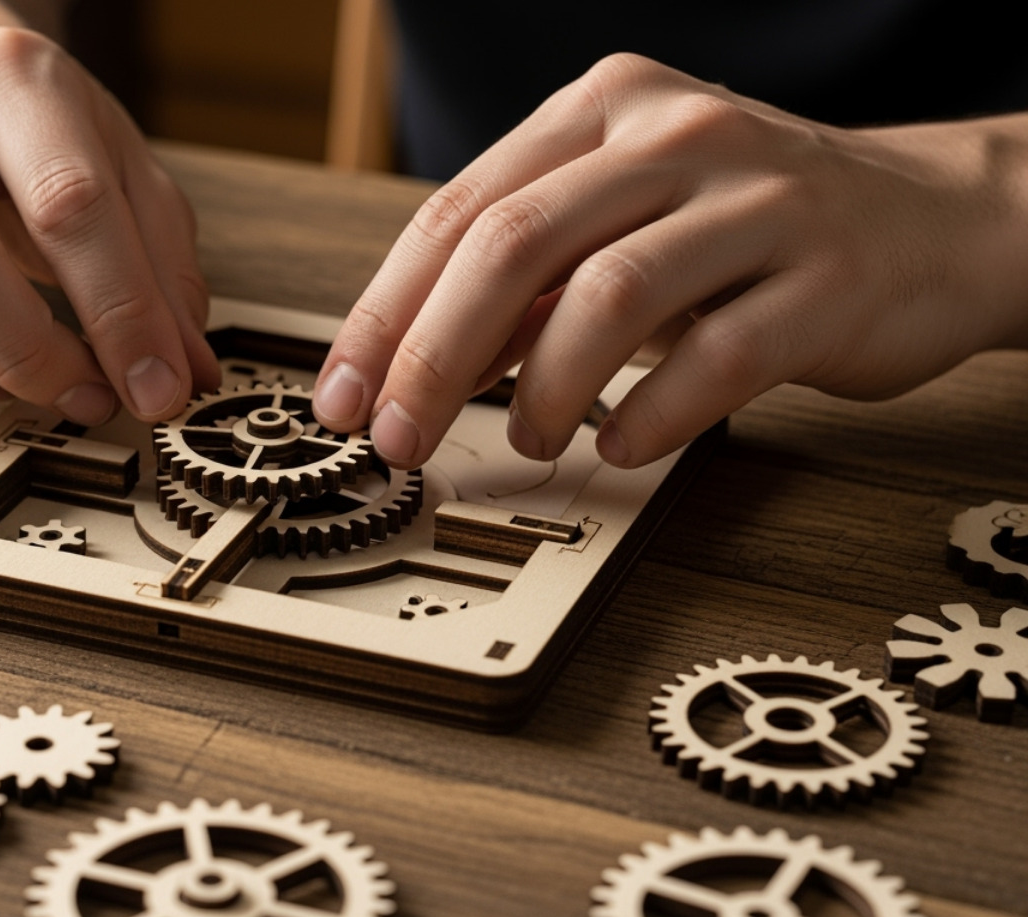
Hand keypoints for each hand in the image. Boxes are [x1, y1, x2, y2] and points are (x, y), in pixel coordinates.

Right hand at [0, 28, 217, 421]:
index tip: (158, 387)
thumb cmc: (35, 143)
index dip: (120, 314)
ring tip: (7, 378)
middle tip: (85, 397)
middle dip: (24, 354)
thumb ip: (164, 272)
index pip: (65, 202)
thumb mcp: (127, 176)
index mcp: (6, 78)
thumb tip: (179, 375)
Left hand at [313, 53, 1027, 467]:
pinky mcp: (827, 279)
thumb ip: (529, 275)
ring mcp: (759, 202)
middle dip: (435, 356)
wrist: (935, 218)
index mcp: (605, 108)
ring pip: (610, 294)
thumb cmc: (750, 226)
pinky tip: (622, 444)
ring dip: (541, 389)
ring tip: (525, 439)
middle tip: (403, 436)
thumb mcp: (625, 218)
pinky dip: (650, 416)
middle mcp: (677, 135)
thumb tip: (415, 362)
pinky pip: (718, 358)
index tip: (347, 394)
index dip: (387, 313)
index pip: (461, 210)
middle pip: (515, 244)